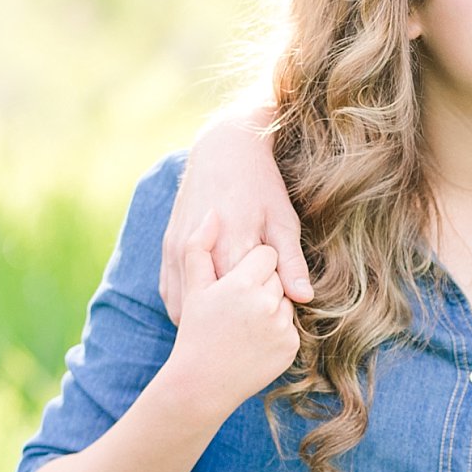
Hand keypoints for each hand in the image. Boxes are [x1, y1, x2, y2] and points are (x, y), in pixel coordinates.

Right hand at [159, 112, 312, 322]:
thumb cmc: (261, 186)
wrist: (223, 150)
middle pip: (212, 309)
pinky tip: (206, 309)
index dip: (260, 313)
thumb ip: (290, 262)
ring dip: (203, 319)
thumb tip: (304, 298)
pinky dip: (186, 307)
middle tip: (249, 320)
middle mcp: (199, 253)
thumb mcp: (283, 221)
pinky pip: (170, 293)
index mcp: (232, 248)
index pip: (245, 303)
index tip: (272, 314)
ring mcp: (177, 250)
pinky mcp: (167, 248)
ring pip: (185, 307)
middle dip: (229, 321)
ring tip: (226, 320)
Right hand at [163, 211, 301, 420]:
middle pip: (277, 278)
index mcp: (240, 284)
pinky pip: (290, 327)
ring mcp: (280, 327)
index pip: (266, 256)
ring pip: (285, 301)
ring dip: (271, 306)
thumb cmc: (196, 331)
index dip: (253, 263)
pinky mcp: (290, 349)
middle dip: (262, 283)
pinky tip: (255, 340)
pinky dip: (276, 329)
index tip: (239, 275)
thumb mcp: (194, 287)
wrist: (198, 385)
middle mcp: (264, 305)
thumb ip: (199, 248)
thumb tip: (211, 216)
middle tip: (241, 301)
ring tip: (246, 323)